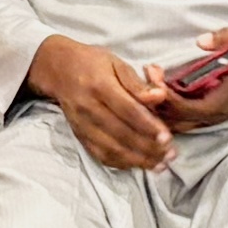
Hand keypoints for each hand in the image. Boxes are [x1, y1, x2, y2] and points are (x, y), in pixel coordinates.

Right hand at [30, 36, 179, 170]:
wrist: (58, 69)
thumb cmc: (92, 63)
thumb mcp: (116, 63)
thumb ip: (138, 83)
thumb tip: (160, 96)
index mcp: (99, 85)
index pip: (127, 110)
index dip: (148, 126)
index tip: (167, 138)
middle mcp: (88, 108)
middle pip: (120, 134)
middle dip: (147, 148)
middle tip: (170, 155)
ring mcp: (82, 125)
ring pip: (111, 149)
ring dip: (137, 160)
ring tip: (160, 165)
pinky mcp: (79, 135)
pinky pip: (100, 154)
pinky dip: (121, 163)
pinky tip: (138, 165)